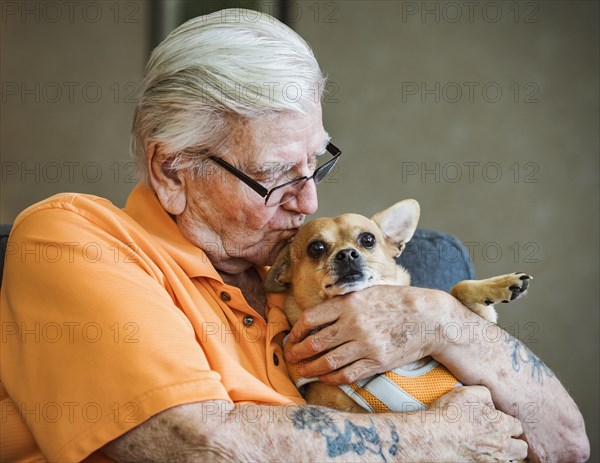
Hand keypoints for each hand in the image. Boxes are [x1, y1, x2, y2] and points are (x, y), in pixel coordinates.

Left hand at [284, 285, 456, 383]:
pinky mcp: (376, 362)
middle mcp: (354, 324)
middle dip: (297, 353)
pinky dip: (331, 378)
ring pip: (327, 362)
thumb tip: (317, 316)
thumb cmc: (396, 302)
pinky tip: (324, 378)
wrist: (428, 317)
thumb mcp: (366, 292)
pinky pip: (346, 374)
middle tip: (290, 357)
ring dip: (310, 369)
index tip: (292, 337)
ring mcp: (365, 345)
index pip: (310, 319)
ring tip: (301, 371)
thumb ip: (343, 303)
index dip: (296, 331)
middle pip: (315, 342)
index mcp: (349, 304)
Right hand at [425, 386, 527, 461]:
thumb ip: (485, 394)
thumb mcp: (467, 393)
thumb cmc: (448, 415)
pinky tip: (478, 449)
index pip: (518, 426)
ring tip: (489, 444)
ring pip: (509, 459)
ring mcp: (491, 459)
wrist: (433, 437)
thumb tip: (491, 404)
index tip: (497, 420)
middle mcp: (501, 445)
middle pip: (521, 448)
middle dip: (514, 441)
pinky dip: (490, 458)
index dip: (507, 422)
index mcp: (501, 425)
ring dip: (504, 452)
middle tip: (499, 435)